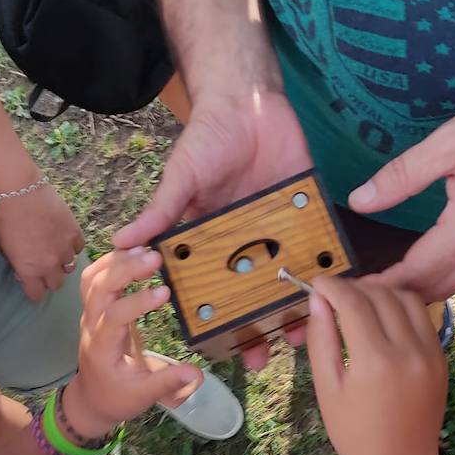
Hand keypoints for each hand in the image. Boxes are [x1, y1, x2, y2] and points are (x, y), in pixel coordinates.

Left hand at [0, 178, 84, 302]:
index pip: (37, 295)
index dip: (34, 292)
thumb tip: (24, 271)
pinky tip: (63, 239)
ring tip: (54, 252)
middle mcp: (50, 265)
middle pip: (57, 284)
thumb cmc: (3, 218)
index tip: (32, 287)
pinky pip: (78, 247)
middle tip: (43, 268)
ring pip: (70, 266)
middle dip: (50, 279)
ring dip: (62, 262)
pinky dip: (71, 246)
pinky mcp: (75, 232)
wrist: (18, 191)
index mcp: (29, 271)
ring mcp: (65, 249)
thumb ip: (18, 264)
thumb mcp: (4, 249)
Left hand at [62, 247, 203, 439]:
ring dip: (116, 260)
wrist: (90, 400)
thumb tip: (196, 373)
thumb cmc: (117, 398)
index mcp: (103, 347)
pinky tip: (132, 252)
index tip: (165, 292)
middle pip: (98, 287)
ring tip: (145, 247)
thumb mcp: (142, 396)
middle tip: (156, 256)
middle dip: (125, 268)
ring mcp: (89, 314)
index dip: (138, 301)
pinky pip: (94, 278)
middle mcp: (91, 325)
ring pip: (92, 278)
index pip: (115, 316)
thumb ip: (167, 383)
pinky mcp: (93, 308)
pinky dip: (110, 261)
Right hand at [114, 90, 312, 369]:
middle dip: (261, 325)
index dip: (220, 319)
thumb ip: (160, 212)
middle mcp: (249, 241)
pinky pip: (321, 243)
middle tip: (266, 355)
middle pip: (257, 292)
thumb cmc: (207, 138)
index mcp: (214, 240)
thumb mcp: (181, 178)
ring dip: (298, 305)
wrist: (248, 98)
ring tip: (304, 333)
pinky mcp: (309, 209)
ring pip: (292, 276)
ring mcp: (282, 228)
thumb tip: (119, 243)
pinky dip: (330, 266)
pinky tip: (336, 291)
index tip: (224, 349)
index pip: (216, 289)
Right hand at [305, 277, 449, 454]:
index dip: (331, 286)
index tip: (316, 284)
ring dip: (380, 291)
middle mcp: (407, 351)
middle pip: (379, 294)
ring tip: (358, 302)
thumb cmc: (354, 434)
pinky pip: (422, 316)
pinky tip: (382, 317)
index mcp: (374, 362)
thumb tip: (317, 298)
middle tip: (333, 296)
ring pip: (405, 298)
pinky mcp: (441, 357)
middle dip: (353, 287)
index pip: (352, 302)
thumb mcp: (327, 388)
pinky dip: (401, 307)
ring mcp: (430, 353)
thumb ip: (321, 339)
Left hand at [349, 70, 454, 301]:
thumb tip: (361, 201)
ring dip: (442, 274)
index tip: (361, 293)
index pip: (419, 272)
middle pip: (444, 285)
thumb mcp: (452, 140)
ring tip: (412, 269)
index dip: (386, 287)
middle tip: (378, 289)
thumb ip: (403, 176)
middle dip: (409, 291)